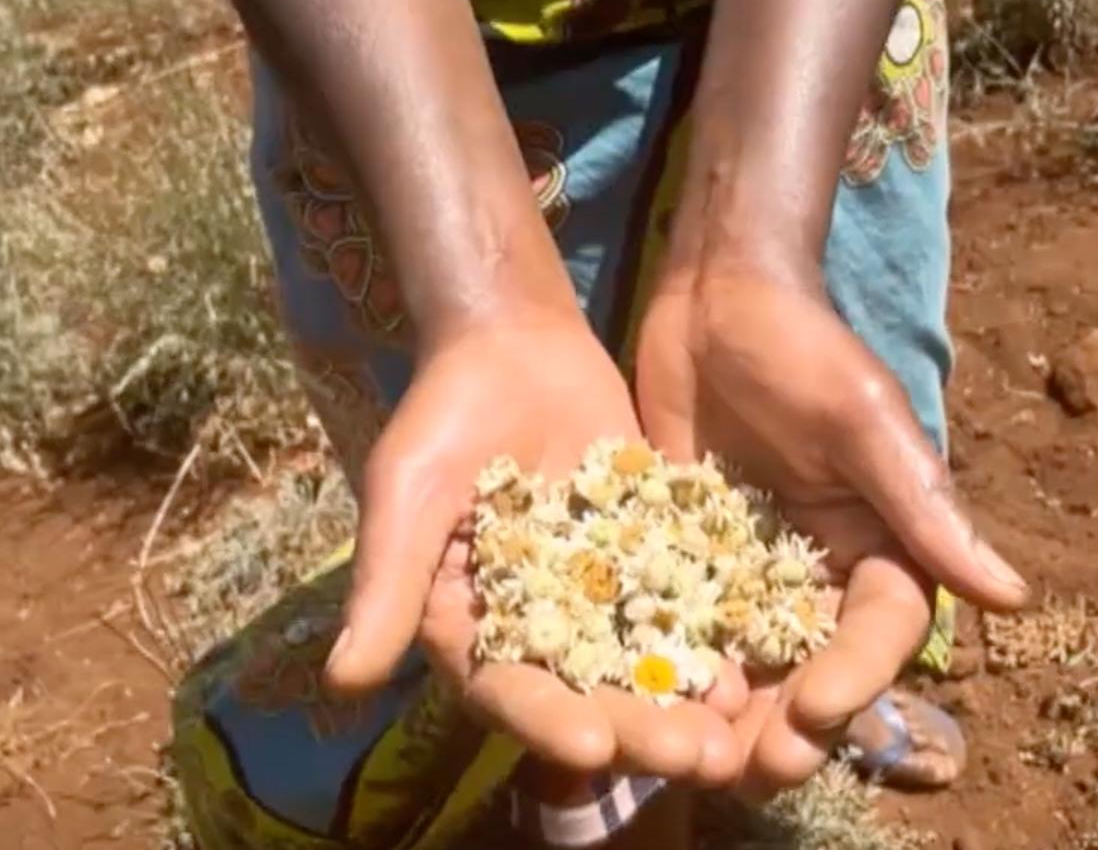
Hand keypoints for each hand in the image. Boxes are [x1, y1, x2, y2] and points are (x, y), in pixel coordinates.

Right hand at [322, 307, 743, 783]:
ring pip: (645, 663)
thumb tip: (341, 684)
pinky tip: (756, 659)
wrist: (512, 341)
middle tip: (696, 756)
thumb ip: (387, 584)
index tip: (593, 747)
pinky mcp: (649, 562)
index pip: (506, 691)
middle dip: (641, 729)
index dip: (547, 723)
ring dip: (688, 700)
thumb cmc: (441, 413)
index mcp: (469, 630)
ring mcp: (597, 600)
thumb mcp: (409, 493)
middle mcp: (535, 630)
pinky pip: (686, 607)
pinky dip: (716, 635)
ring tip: (735, 727)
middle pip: (589, 695)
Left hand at [634, 266, 1030, 795]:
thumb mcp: (866, 423)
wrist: (714, 297)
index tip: (818, 708)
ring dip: (724, 716)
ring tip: (693, 756)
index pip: (879, 633)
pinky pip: (676, 625)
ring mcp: (748, 572)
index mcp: (881, 547)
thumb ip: (925, 508)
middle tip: (756, 766)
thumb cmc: (807, 347)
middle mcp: (818, 573)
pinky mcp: (683, 559)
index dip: (855, 679)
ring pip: (744, 664)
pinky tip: (630, 699)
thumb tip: (1014, 597)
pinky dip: (661, 666)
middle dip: (788, 724)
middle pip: (811, 670)